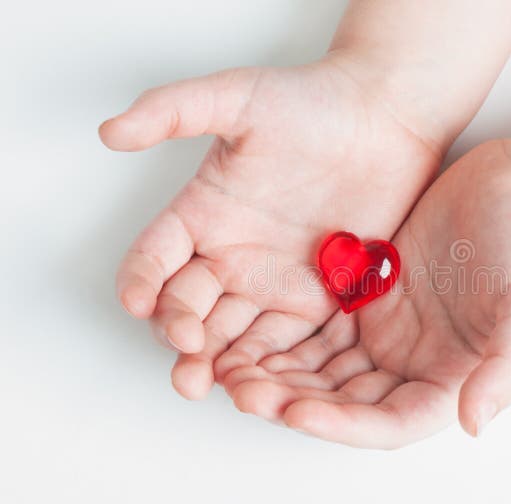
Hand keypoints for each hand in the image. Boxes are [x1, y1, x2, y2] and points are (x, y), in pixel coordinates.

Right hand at [100, 58, 442, 399]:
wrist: (386, 118)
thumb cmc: (312, 101)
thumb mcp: (237, 96)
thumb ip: (172, 111)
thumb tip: (109, 131)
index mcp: (204, 216)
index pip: (154, 260)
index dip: (142, 284)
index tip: (142, 304)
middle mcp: (232, 255)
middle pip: (190, 309)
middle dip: (180, 338)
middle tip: (185, 362)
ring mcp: (275, 280)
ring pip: (233, 333)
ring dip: (220, 361)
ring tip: (213, 384)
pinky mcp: (321, 296)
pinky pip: (288, 339)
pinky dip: (272, 362)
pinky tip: (264, 381)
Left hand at [223, 139, 510, 447]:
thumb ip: (507, 368)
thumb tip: (474, 423)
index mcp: (452, 378)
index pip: (389, 421)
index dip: (341, 424)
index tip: (295, 411)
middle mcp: (416, 361)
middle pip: (344, 399)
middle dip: (294, 399)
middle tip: (243, 388)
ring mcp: (391, 326)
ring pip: (323, 365)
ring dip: (280, 370)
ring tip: (232, 365)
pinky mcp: (371, 290)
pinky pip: (319, 321)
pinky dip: (286, 331)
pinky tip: (250, 327)